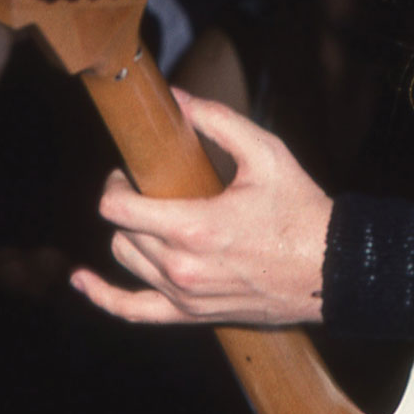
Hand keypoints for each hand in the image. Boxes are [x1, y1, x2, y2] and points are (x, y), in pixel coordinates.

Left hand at [70, 91, 331, 329]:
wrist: (331, 269)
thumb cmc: (300, 209)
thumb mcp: (265, 153)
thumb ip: (217, 120)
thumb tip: (175, 97)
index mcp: (194, 227)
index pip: (118, 209)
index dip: (114, 186)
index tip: (128, 172)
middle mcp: (182, 266)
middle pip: (123, 233)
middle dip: (128, 204)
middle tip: (150, 187)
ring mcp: (185, 296)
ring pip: (127, 262)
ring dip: (129, 236)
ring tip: (147, 218)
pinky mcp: (192, 315)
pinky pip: (133, 311)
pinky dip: (102, 296)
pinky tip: (82, 281)